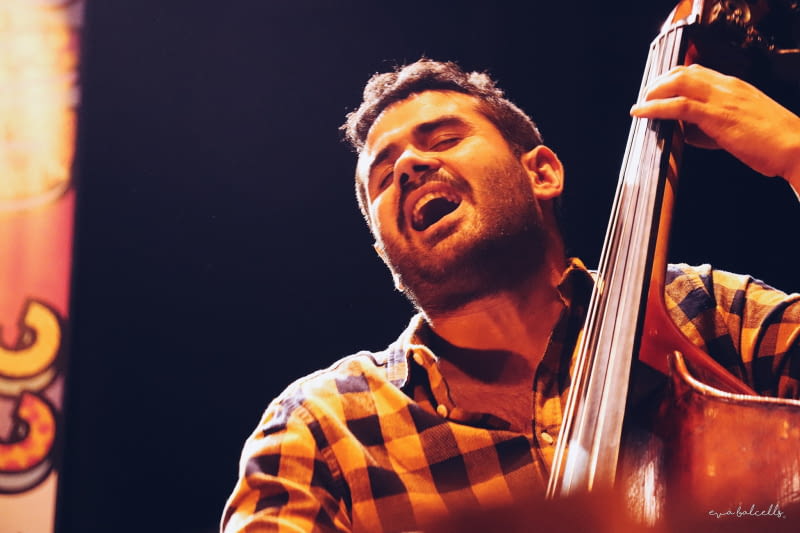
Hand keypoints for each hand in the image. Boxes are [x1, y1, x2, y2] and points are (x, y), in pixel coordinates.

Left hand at [630, 64, 799, 189]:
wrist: (796, 146)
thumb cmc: (772, 142)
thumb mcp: (739, 127)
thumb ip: (712, 127)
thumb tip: (688, 134)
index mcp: (734, 87)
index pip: (697, 71)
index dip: (672, 77)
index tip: (657, 88)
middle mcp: (727, 87)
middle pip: (683, 72)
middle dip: (658, 82)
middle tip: (644, 97)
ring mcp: (722, 99)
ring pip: (678, 83)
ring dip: (653, 93)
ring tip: (640, 104)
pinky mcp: (717, 116)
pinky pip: (678, 105)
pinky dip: (655, 108)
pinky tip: (642, 112)